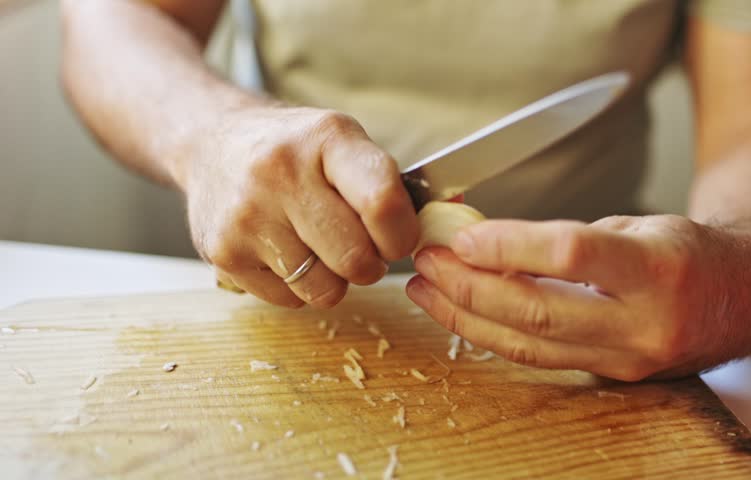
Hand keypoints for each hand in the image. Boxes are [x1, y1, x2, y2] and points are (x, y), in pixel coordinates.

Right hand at [181, 105, 418, 307]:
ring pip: (325, 289)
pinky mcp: (223, 253)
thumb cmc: (295, 150)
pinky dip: (298, 287)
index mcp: (326, 138)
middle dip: (370, 263)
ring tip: (318, 245)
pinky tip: (284, 250)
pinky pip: (290, 300)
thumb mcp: (344, 143)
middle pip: (356, 258)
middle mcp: (280, 172)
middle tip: (359, 245)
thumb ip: (392, 185)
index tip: (398, 238)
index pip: (382, 203)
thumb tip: (449, 226)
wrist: (211, 144)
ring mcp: (246, 216)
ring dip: (334, 279)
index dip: (402, 235)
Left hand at [406, 215, 750, 380]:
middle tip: (427, 260)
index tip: (461, 236)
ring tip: (427, 288)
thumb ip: (567, 239)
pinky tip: (462, 314)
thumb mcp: (638, 224)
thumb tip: (486, 239)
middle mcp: (645, 322)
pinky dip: (494, 336)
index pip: (572, 256)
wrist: (741, 298)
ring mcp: (628, 358)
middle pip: (539, 311)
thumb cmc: (686, 249)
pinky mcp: (612, 375)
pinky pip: (541, 358)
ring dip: (468, 316)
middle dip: (470, 286)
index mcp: (659, 268)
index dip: (510, 247)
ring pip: (531, 345)